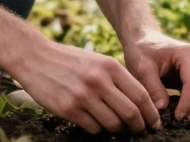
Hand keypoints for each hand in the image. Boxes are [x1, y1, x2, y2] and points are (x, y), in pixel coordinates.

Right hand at [11, 39, 161, 133]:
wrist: (35, 57)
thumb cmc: (70, 60)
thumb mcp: (97, 61)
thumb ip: (117, 79)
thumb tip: (139, 104)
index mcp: (110, 66)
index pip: (141, 95)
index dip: (151, 113)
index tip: (154, 122)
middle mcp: (99, 81)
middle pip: (131, 113)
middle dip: (139, 126)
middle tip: (140, 131)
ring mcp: (83, 96)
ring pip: (113, 124)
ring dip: (117, 129)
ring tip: (115, 126)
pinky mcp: (68, 109)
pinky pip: (93, 128)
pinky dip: (98, 129)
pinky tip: (95, 122)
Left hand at [123, 28, 189, 121]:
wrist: (145, 39)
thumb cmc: (142, 51)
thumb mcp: (142, 67)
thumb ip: (153, 87)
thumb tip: (162, 109)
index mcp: (187, 54)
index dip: (187, 104)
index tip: (176, 118)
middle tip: (183, 124)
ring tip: (185, 120)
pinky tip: (187, 113)